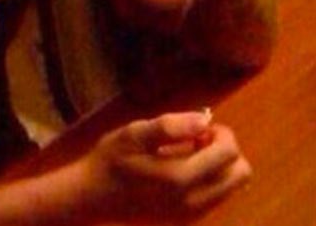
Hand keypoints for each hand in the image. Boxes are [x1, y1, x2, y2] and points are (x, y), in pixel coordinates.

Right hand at [84, 111, 250, 218]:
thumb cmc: (111, 159)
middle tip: (197, 138)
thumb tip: (204, 118)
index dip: (222, 133)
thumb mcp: (134, 133)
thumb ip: (170, 126)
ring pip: (232, 187)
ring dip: (220, 165)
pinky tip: (184, 167)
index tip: (200, 125)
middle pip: (240, 174)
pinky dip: (211, 178)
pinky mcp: (188, 220)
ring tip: (189, 151)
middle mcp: (194, 202)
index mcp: (182, 177)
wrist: (93, 196)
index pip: (229, 154)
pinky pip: (218, 197)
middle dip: (226, 150)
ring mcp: (193, 215)